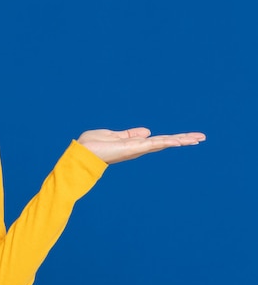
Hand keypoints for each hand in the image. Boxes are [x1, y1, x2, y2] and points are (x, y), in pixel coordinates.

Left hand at [77, 127, 205, 164]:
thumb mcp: (113, 135)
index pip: (156, 140)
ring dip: (182, 140)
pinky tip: (182, 140)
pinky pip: (155, 143)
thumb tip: (147, 131)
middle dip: (182, 140)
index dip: (171, 138)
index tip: (186, 137)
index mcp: (133, 144)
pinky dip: (169, 141)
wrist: (82, 153)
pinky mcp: (135, 149)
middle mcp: (138, 148)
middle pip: (165, 142)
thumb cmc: (92, 145)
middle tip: (201, 138)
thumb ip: (129, 133)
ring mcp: (138, 149)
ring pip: (164, 143)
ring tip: (199, 138)